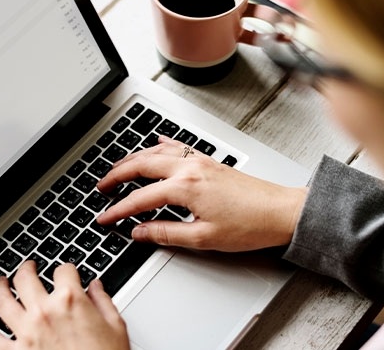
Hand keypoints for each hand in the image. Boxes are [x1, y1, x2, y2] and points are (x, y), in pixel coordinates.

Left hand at [0, 261, 129, 349]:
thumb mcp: (115, 326)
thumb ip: (103, 301)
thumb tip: (96, 287)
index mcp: (70, 301)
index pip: (63, 270)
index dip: (66, 269)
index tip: (67, 272)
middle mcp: (44, 312)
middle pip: (25, 278)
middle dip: (26, 268)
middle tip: (28, 267)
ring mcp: (27, 333)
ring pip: (2, 302)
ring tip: (1, 282)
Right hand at [96, 136, 307, 251]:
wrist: (282, 212)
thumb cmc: (250, 225)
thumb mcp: (203, 238)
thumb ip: (165, 233)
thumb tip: (139, 232)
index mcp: (185, 188)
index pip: (139, 199)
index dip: (118, 210)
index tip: (104, 218)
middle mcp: (189, 168)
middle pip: (141, 165)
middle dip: (116, 175)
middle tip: (101, 187)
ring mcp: (199, 161)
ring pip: (155, 152)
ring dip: (133, 159)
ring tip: (117, 169)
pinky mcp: (209, 161)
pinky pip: (177, 147)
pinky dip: (159, 146)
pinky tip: (154, 145)